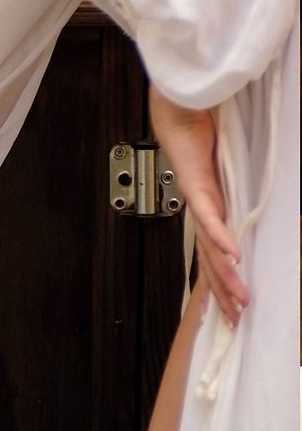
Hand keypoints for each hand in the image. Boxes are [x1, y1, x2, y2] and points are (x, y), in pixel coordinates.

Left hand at [148, 85, 248, 324]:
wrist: (179, 110)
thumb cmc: (201, 135)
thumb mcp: (228, 169)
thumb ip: (238, 189)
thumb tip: (251, 207)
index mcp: (210, 211)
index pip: (215, 255)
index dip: (223, 282)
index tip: (233, 307)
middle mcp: (200, 211)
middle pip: (211, 261)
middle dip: (223, 292)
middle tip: (236, 321)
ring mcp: (196, 200)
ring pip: (210, 247)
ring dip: (225, 274)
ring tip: (238, 299)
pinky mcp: (194, 185)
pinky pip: (209, 216)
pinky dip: (220, 237)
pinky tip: (231, 257)